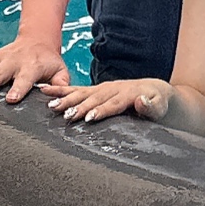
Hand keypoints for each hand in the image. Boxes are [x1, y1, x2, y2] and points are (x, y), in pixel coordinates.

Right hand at [0, 37, 69, 103]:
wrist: (38, 40)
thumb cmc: (49, 62)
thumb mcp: (60, 72)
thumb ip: (61, 84)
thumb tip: (56, 95)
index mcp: (32, 66)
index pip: (25, 78)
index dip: (19, 88)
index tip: (11, 99)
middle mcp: (14, 61)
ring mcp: (0, 57)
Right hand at [49, 78, 169, 124]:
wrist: (154, 90)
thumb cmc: (158, 103)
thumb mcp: (160, 106)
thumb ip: (151, 106)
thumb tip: (141, 101)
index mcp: (128, 93)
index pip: (113, 103)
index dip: (101, 110)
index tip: (88, 118)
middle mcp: (113, 88)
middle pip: (94, 98)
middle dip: (79, 106)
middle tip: (65, 115)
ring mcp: (102, 87)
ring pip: (82, 92)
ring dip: (66, 99)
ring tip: (51, 107)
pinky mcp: (95, 89)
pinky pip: (76, 89)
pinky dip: (60, 90)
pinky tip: (44, 91)